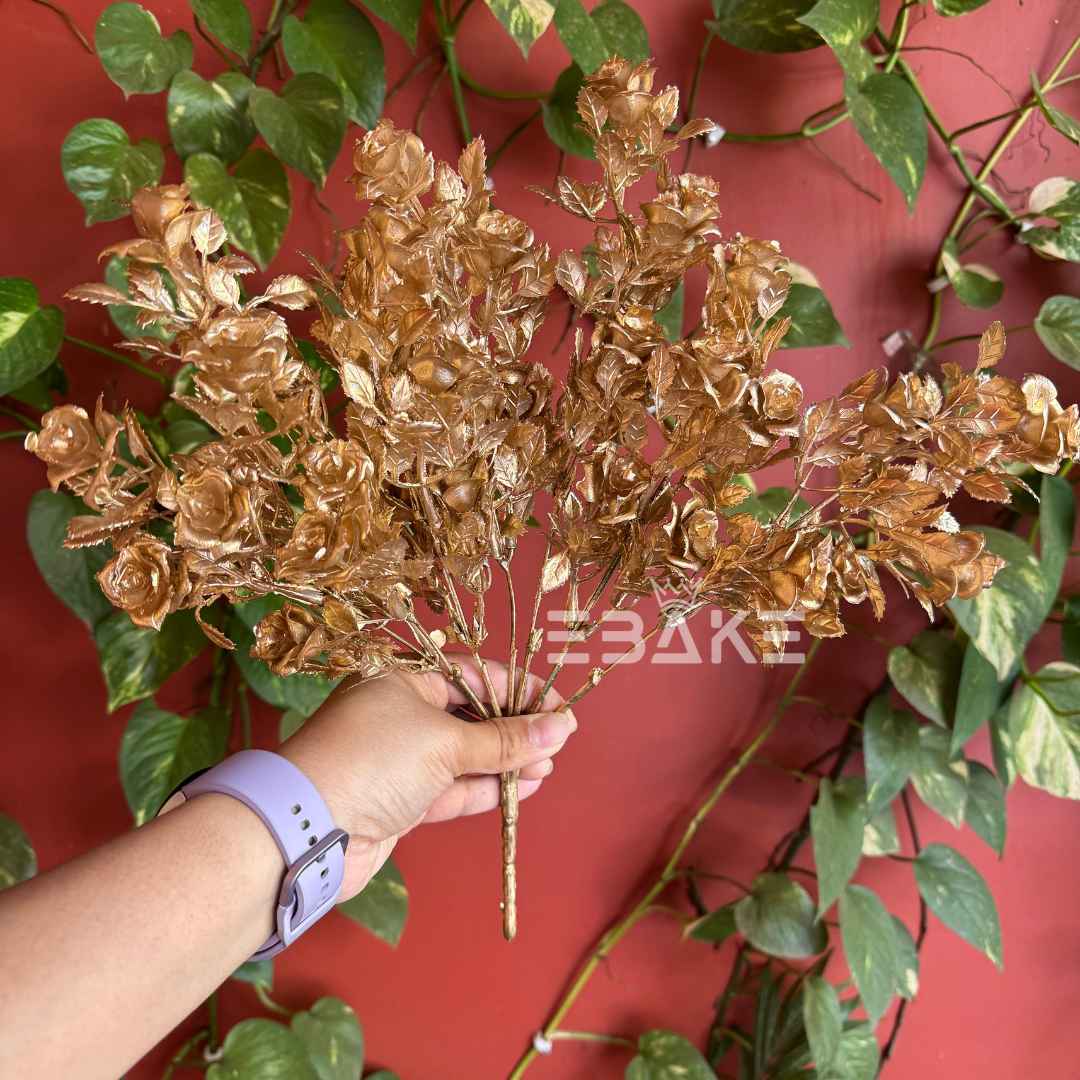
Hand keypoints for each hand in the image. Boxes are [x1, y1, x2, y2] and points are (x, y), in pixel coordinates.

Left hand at [277, 656, 575, 898]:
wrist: (308, 830)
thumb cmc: (371, 762)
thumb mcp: (445, 742)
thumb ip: (506, 739)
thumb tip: (559, 727)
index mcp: (401, 679)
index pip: (472, 675)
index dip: (518, 690)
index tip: (558, 707)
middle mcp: (399, 714)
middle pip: (470, 716)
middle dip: (515, 729)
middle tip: (557, 741)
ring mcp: (399, 760)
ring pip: (465, 756)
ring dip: (506, 762)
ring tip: (546, 766)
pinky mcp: (401, 802)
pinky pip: (453, 789)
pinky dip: (487, 789)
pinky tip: (522, 789)